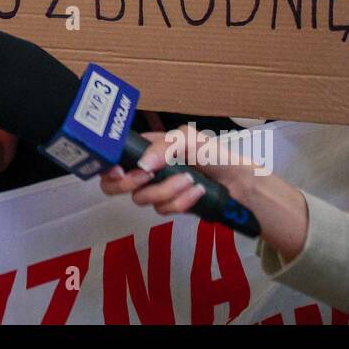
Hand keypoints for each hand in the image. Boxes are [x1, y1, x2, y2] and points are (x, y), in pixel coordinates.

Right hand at [99, 125, 260, 212]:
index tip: (118, 170)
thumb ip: (164, 146)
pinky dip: (180, 202)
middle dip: (128, 184)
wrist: (240, 184)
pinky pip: (162, 210)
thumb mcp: (188, 139)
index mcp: (147, 147)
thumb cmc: (214, 155)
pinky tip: (197, 193)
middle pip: (115, 184)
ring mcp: (157, 189)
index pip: (115, 155)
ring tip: (191, 181)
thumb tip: (142, 165)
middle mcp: (146, 168)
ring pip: (142, 198)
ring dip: (167, 190)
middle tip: (146, 178)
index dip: (108, 165)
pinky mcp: (169, 206)